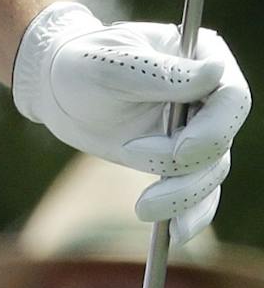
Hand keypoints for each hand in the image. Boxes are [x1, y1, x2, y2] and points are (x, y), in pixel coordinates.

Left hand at [13, 1, 251, 241]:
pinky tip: (175, 233)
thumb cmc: (81, 62)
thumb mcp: (111, 65)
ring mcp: (198, 127)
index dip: (213, 128)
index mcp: (198, 55)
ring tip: (144, 207)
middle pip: (222, 139)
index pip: (230, 96)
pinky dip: (190, 214)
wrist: (57, 85)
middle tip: (135, 158)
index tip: (178, 150)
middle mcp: (207, 92)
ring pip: (211, 171)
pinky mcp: (182, 158)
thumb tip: (217, 70)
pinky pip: (199, 193)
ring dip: (182, 195)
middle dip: (187, 165)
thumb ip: (161, 72)